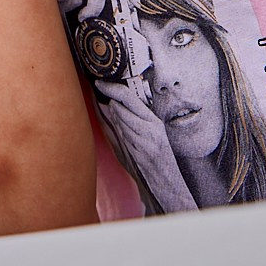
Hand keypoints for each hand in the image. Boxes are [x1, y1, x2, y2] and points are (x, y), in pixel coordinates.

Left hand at [92, 78, 194, 213]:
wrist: (166, 183)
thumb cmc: (160, 157)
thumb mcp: (155, 132)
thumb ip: (135, 117)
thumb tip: (113, 101)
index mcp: (154, 122)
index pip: (129, 97)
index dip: (111, 88)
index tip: (100, 82)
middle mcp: (148, 131)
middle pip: (119, 109)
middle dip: (107, 100)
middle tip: (99, 90)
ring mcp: (140, 143)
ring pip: (115, 122)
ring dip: (107, 113)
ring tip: (102, 105)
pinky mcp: (132, 153)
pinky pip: (114, 135)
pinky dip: (108, 127)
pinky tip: (105, 122)